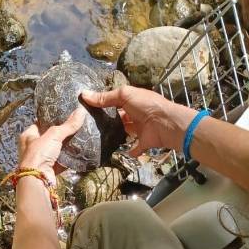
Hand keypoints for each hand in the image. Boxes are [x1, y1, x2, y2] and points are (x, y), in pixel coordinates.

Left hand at [18, 108, 86, 184]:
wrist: (38, 180)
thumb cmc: (39, 153)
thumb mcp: (54, 135)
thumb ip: (68, 125)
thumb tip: (81, 110)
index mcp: (28, 135)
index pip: (40, 123)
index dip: (51, 119)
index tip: (65, 114)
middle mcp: (32, 147)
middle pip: (49, 136)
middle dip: (61, 133)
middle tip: (75, 125)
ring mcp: (41, 159)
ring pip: (56, 149)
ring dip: (66, 145)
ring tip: (80, 136)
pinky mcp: (50, 169)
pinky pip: (61, 161)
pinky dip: (69, 157)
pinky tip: (79, 151)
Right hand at [81, 86, 196, 155]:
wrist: (165, 124)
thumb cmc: (146, 105)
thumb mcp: (124, 96)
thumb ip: (105, 97)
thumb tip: (83, 95)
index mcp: (133, 101)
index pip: (116, 101)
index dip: (105, 103)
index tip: (89, 108)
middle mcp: (136, 114)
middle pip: (120, 117)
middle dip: (109, 120)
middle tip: (90, 124)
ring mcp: (140, 129)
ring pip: (126, 131)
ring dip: (117, 134)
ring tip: (98, 137)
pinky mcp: (143, 142)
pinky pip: (135, 148)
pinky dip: (130, 151)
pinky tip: (120, 153)